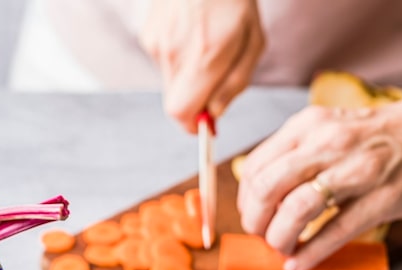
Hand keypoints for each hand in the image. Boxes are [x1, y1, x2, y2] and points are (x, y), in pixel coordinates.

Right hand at [140, 0, 264, 132]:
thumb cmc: (234, 0)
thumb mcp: (253, 41)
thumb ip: (235, 82)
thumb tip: (215, 113)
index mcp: (204, 56)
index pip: (181, 114)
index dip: (193, 125)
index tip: (206, 123)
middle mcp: (174, 53)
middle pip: (175, 102)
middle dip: (195, 100)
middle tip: (216, 78)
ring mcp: (156, 43)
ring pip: (171, 81)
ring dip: (189, 75)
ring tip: (207, 43)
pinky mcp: (148, 35)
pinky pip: (165, 61)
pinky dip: (180, 56)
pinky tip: (192, 32)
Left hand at [237, 98, 401, 269]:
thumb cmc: (375, 136)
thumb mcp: (327, 129)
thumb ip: (294, 155)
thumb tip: (257, 196)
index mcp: (308, 126)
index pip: (255, 168)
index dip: (245, 201)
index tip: (252, 216)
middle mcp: (328, 143)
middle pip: (267, 189)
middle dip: (255, 222)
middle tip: (261, 236)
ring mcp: (358, 170)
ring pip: (297, 209)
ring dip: (279, 238)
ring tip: (282, 248)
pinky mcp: (384, 197)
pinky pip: (336, 231)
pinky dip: (310, 254)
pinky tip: (298, 264)